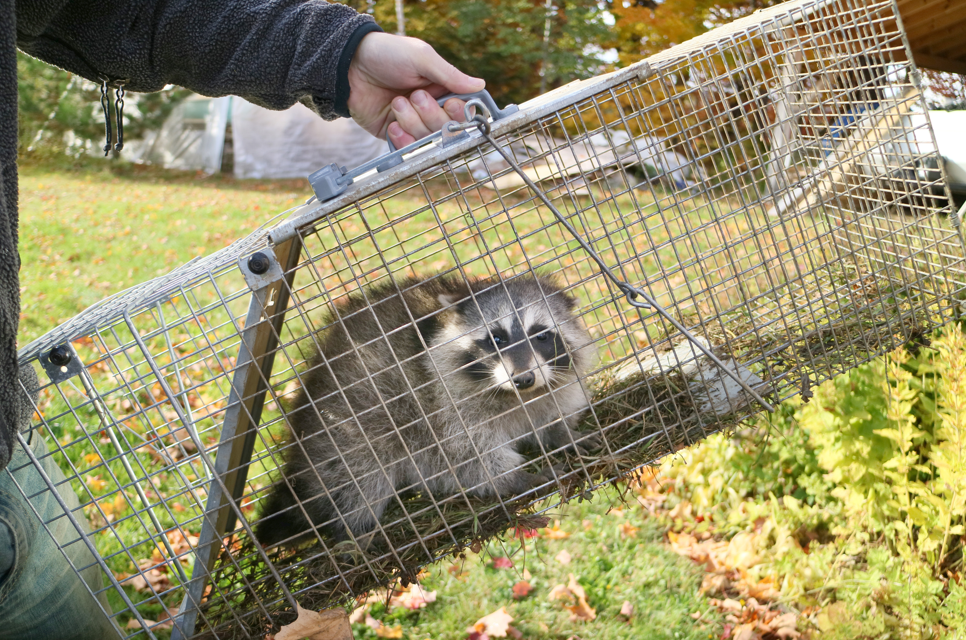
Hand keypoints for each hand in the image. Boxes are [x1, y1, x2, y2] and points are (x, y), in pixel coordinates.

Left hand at [347, 32, 484, 147]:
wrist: (349, 65)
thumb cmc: (387, 54)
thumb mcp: (421, 58)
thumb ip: (450, 75)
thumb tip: (479, 85)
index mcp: (440, 89)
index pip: (461, 111)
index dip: (458, 113)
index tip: (450, 104)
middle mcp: (429, 109)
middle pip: (445, 129)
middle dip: (430, 115)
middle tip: (415, 95)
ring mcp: (412, 124)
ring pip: (426, 139)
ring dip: (412, 122)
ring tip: (396, 102)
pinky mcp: (394, 135)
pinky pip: (407, 148)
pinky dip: (402, 139)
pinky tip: (392, 123)